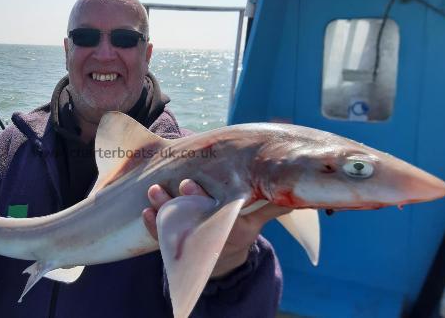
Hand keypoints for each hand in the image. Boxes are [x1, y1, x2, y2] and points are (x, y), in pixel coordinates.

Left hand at [142, 179, 290, 277]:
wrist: (222, 259)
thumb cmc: (239, 231)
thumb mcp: (256, 221)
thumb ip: (271, 206)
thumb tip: (299, 189)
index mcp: (229, 229)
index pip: (212, 214)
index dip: (199, 200)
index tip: (187, 184)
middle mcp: (208, 235)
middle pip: (190, 218)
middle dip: (177, 202)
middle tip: (164, 186)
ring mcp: (190, 240)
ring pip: (173, 226)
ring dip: (161, 209)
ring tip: (153, 191)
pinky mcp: (174, 244)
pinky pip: (161, 238)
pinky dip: (152, 226)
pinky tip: (145, 212)